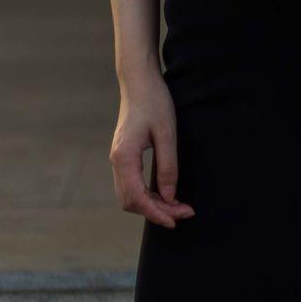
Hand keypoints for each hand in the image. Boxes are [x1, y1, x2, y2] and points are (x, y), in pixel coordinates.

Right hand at [111, 75, 194, 228]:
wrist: (138, 81)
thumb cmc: (154, 101)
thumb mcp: (167, 133)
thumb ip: (168, 166)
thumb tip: (170, 197)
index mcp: (124, 157)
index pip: (137, 198)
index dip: (157, 213)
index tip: (176, 220)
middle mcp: (116, 161)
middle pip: (131, 201)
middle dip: (156, 211)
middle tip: (184, 211)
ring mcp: (118, 158)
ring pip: (129, 195)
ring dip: (151, 204)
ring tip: (177, 205)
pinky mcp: (123, 155)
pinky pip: (131, 184)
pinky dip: (147, 194)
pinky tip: (165, 193)